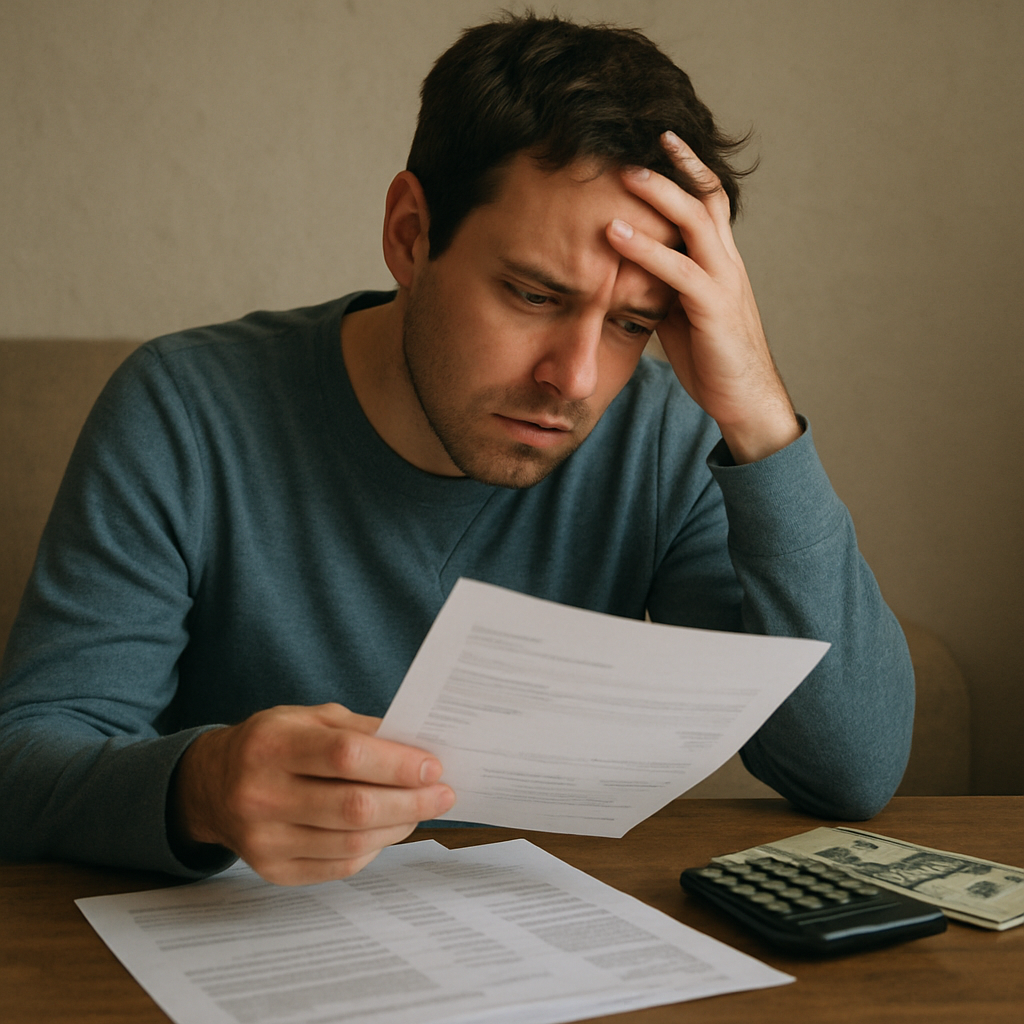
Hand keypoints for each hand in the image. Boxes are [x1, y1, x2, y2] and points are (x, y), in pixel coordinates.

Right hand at [170, 702, 455, 884]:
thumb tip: (415, 747)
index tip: (432, 766)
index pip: (345, 756)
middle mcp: (261, 794)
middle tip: (442, 793)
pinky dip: (373, 849)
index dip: (396, 763)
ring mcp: (264, 839)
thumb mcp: (307, 717)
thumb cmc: (271, 743)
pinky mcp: (272, 870)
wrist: (212, 785)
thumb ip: (358, 730)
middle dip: (410, 801)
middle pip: (354, 807)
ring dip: (398, 826)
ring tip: (421, 810)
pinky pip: (338, 867)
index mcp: (271, 745)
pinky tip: (388, 830)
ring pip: (351, 843)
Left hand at [606, 132, 801, 463]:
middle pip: (706, 198)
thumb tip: (627, 268)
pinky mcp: (714, 310)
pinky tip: (615, 236)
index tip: (659, 140)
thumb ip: (662, 285)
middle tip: (636, 142)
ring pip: (696, 224)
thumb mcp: (681, 313)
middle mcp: (727, 263)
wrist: (745, 400)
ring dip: (658, 196)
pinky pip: (679, 272)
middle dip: (673, 167)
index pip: (708, 201)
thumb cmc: (711, 357)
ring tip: (622, 174)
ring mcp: (724, 283)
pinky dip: (645, 250)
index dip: (687, 168)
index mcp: (721, 261)